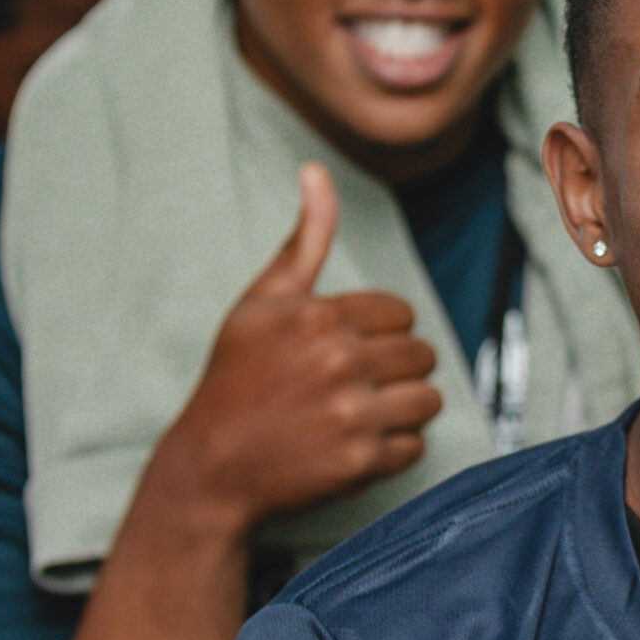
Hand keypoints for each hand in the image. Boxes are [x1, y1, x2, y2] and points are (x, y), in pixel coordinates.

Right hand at [161, 164, 444, 530]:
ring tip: (362, 414)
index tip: (347, 350)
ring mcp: (352, 415)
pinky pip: (415, 447)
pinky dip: (392, 450)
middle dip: (396, 370)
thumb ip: (303, 241)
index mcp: (319, 317)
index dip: (379, 333)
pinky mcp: (361, 463)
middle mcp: (340, 362)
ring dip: (403, 409)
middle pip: (422, 355)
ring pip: (428, 400)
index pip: (402, 314)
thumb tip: (316, 171)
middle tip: (356, 386)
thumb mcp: (260, 303)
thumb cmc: (235, 379)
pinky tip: (354, 445)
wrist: (210, 467)